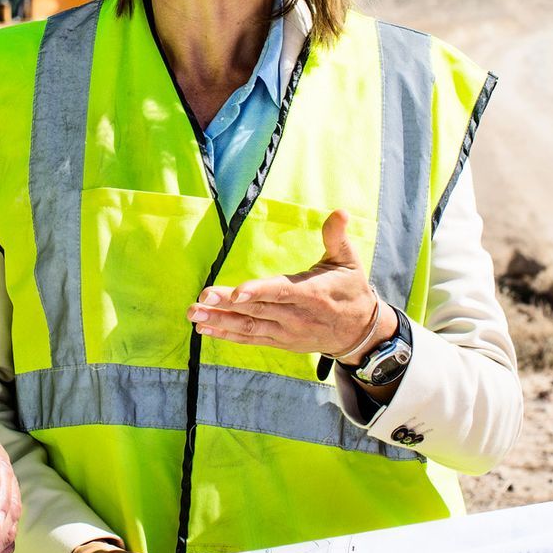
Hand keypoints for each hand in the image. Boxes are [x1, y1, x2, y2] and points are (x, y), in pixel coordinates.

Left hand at [187, 210, 396, 359]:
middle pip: (257, 310)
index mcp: (312, 293)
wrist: (359, 332)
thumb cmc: (351, 291)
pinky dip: (227, 334)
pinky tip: (205, 327)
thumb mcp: (349, 262)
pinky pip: (250, 338)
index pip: (281, 292)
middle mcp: (296, 316)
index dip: (258, 292)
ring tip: (194, 314)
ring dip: (220, 321)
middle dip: (226, 305)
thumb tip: (339, 211)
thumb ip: (337, 236)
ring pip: (249, 327)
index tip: (236, 292)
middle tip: (201, 298)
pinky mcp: (279, 341)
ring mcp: (286, 332)